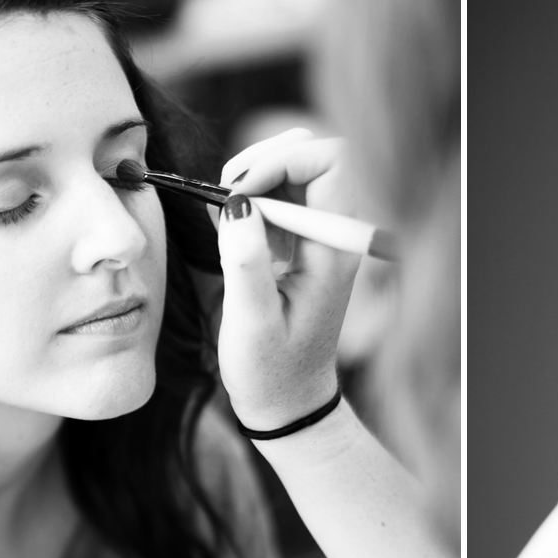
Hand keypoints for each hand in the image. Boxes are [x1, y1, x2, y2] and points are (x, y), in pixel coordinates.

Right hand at [214, 129, 363, 429]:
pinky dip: (245, 199)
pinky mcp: (294, 242)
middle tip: (225, 198)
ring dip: (250, 178)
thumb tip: (239, 202)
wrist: (287, 402)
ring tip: (222, 216)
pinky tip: (226, 230)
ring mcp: (314, 235)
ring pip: (290, 169)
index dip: (283, 160)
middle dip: (262, 161)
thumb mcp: (252, 321)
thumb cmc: (272, 371)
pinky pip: (273, 196)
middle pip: (310, 155)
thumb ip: (245, 261)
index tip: (242, 192)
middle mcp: (331, 234)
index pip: (331, 161)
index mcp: (334, 249)